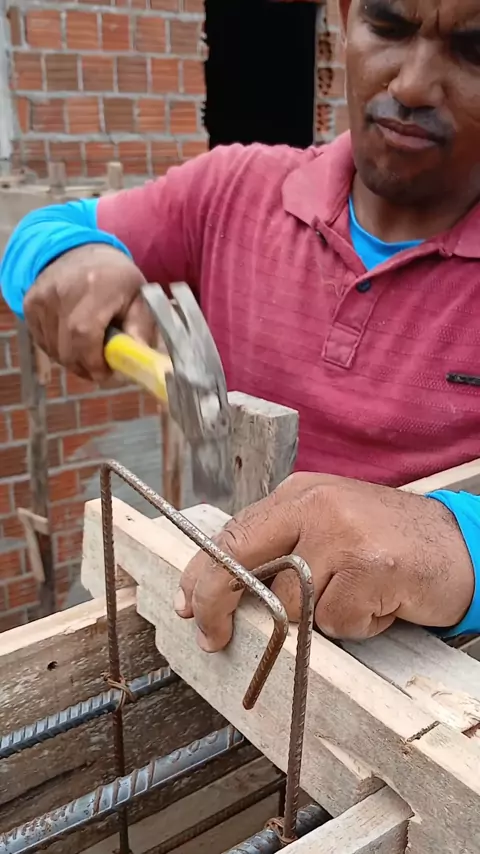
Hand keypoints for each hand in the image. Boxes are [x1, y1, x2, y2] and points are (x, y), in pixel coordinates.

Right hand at [24, 245, 156, 382]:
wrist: (81, 251)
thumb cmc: (117, 279)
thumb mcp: (141, 298)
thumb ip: (141, 330)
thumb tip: (136, 361)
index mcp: (96, 288)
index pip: (83, 334)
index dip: (93, 361)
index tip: (106, 372)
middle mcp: (63, 291)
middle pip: (66, 347)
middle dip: (84, 367)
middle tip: (99, 368)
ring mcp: (42, 297)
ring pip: (53, 348)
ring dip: (71, 360)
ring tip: (88, 352)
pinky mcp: (29, 303)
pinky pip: (42, 340)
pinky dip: (57, 349)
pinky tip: (71, 341)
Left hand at [174, 473, 474, 650]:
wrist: (460, 545)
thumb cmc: (389, 542)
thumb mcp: (330, 529)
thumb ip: (285, 548)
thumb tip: (230, 593)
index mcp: (299, 494)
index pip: (232, 532)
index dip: (201, 574)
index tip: (187, 605)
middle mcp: (315, 506)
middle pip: (240, 559)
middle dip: (217, 603)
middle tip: (213, 637)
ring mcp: (341, 532)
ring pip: (292, 603)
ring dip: (319, 619)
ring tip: (356, 598)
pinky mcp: (368, 565)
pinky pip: (334, 621)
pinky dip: (356, 626)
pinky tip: (379, 604)